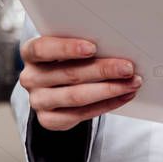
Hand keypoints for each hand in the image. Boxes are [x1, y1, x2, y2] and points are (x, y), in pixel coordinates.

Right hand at [19, 36, 142, 130]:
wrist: (54, 85)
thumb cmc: (66, 57)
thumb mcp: (68, 45)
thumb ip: (83, 43)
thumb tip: (116, 41)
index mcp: (31, 53)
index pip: (43, 49)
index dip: (67, 48)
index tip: (93, 47)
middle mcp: (30, 78)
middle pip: (68, 74)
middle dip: (103, 70)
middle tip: (128, 68)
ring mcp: (38, 101)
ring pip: (76, 96)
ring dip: (109, 90)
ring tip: (132, 83)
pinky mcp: (49, 120)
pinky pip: (81, 114)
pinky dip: (107, 105)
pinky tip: (123, 96)